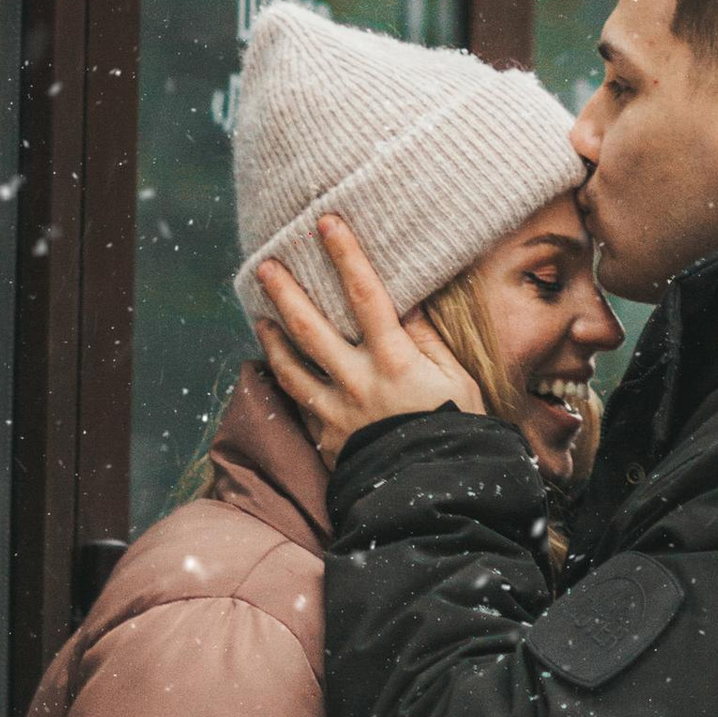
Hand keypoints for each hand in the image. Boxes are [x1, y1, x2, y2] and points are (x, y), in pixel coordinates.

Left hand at [253, 208, 480, 466]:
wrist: (434, 494)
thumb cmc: (458, 432)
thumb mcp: (457, 380)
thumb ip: (427, 342)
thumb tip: (407, 304)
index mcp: (394, 360)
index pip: (365, 295)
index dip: (346, 256)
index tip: (327, 223)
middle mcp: (357, 381)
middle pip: (310, 328)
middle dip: (286, 291)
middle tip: (266, 264)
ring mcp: (336, 411)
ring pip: (292, 367)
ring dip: (273, 338)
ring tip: (259, 317)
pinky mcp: (327, 437)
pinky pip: (301, 405)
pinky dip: (287, 384)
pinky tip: (279, 370)